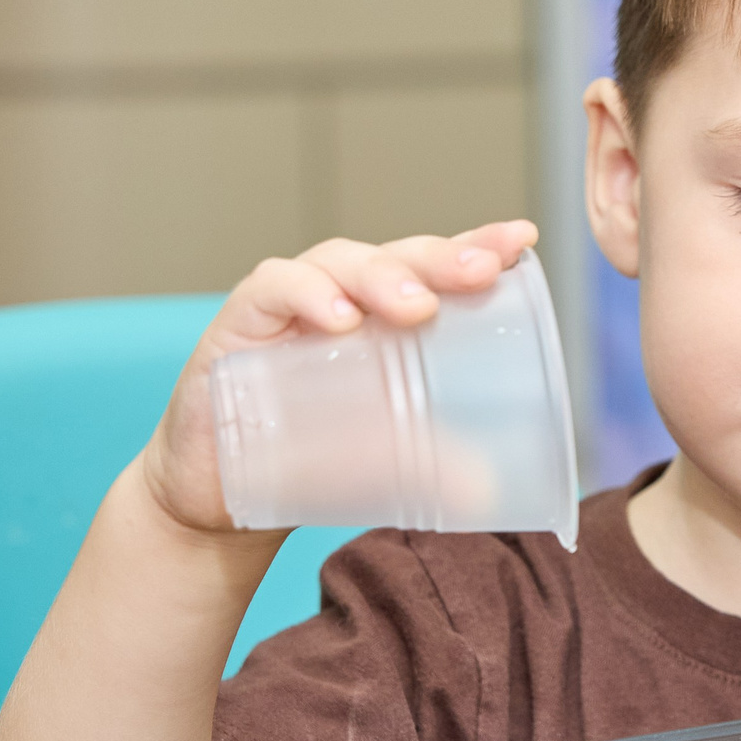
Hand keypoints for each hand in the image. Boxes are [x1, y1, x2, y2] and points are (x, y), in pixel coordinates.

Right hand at [140, 221, 540, 532]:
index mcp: (385, 317)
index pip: (437, 269)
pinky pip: (273, 291)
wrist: (220, 499)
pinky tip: (338, 317)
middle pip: (396, 257)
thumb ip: (432, 466)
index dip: (477, 246)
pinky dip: (306, 295)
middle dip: (440, 257)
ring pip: (339, 262)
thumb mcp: (383, 459)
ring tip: (416, 306)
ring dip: (381, 276)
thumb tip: (490, 493)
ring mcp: (288, 305)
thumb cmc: (309, 460)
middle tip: (479, 271)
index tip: (520, 241)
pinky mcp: (238, 325)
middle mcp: (341, 297)